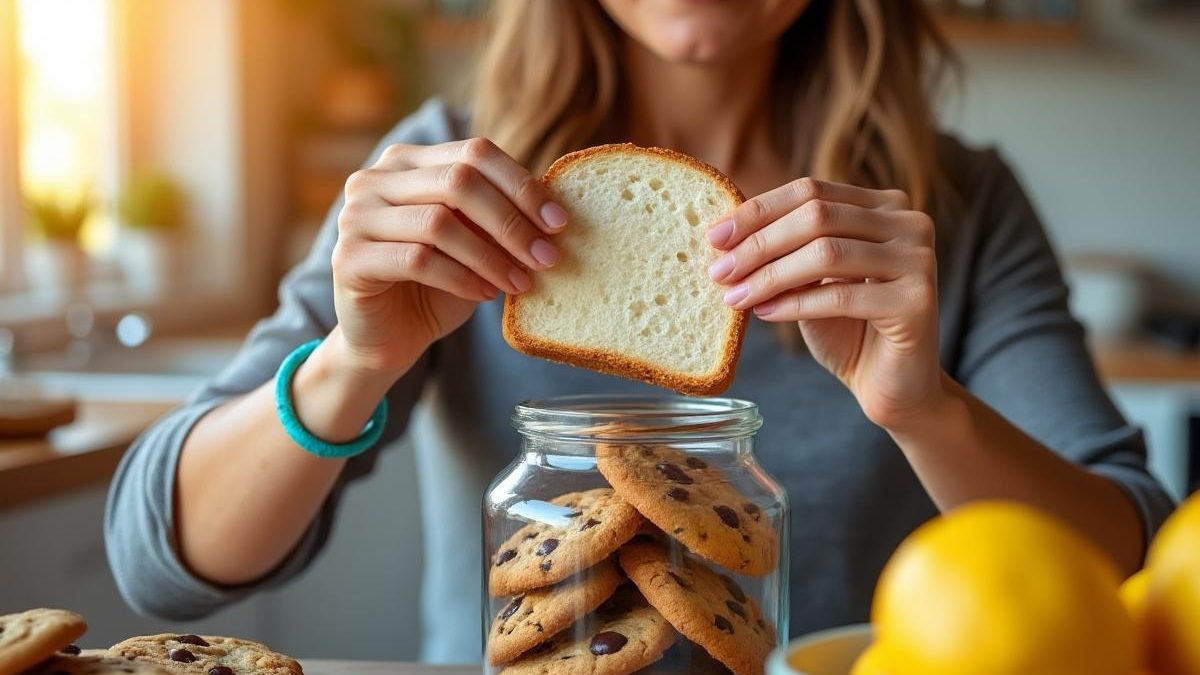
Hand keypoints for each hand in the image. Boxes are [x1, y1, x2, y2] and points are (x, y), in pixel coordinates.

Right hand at [332, 137, 568, 378]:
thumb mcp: (476, 242)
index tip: (560, 223)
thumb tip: (556, 206)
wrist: (388, 338)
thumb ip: (501, 216)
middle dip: (511, 222)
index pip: (474, 152)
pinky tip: (486, 295)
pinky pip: (417, 260)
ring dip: (490, 256)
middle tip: (547, 257)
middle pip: (458, 181)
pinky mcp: (348, 258)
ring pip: (438, 222)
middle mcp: (375, 178)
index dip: (522, 185)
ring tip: (521, 283)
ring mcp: (356, 216)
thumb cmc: (438, 284)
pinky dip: (461, 278)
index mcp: (409, 161)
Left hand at [707, 177, 944, 429]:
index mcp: (884, 205)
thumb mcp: (809, 279)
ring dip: (771, 276)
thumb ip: (783, 248)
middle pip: (817, 217)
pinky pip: (840, 296)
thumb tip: (723, 233)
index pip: (811, 191)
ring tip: (735, 297)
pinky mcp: (917, 301)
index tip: (714, 237)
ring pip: (827, 253)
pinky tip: (764, 315)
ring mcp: (919, 259)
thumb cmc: (846, 329)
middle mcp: (909, 223)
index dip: (758, 211)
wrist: (890, 386)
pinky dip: (794, 304)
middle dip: (759, 244)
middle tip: (718, 271)